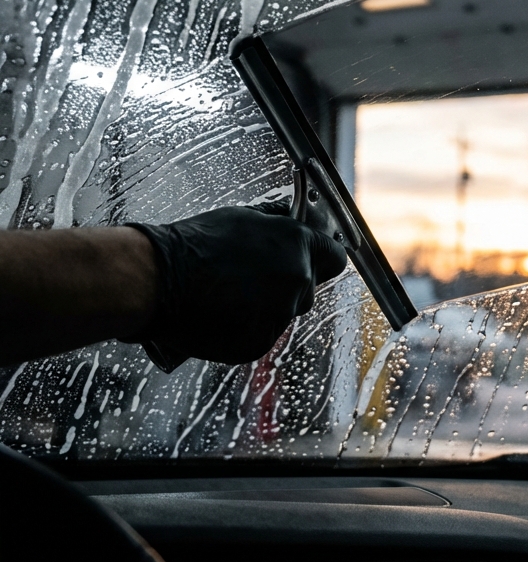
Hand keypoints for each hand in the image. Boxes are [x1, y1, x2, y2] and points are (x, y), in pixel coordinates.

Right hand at [125, 206, 347, 371]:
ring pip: (283, 312)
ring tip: (229, 295)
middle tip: (255, 277)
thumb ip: (276, 224)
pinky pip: (262, 334)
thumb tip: (288, 220)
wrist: (158, 280)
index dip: (323, 258)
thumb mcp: (243, 218)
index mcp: (298, 246)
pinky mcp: (258, 343)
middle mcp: (297, 282)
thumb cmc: (196, 244)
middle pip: (308, 288)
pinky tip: (222, 314)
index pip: (335, 257)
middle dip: (288, 283)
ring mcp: (279, 316)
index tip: (314, 260)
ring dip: (267, 306)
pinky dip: (247, 327)